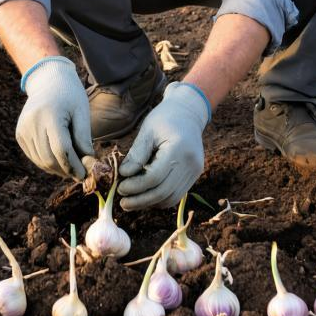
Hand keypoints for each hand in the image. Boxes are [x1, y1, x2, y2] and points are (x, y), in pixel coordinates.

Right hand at [15, 57, 92, 178]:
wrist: (48, 81)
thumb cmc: (70, 95)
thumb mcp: (82, 112)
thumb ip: (84, 137)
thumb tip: (88, 164)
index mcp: (50, 115)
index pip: (61, 149)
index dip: (74, 165)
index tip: (84, 174)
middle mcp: (32, 122)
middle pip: (49, 158)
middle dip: (66, 170)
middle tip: (79, 174)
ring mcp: (23, 129)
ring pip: (41, 161)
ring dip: (57, 169)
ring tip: (71, 167)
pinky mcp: (19, 134)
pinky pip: (34, 156)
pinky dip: (47, 162)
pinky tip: (58, 159)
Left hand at [117, 82, 210, 209]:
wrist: (188, 113)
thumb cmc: (164, 118)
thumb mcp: (147, 131)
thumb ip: (136, 154)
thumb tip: (124, 175)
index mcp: (179, 148)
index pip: (154, 177)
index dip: (135, 186)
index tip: (120, 188)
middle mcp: (191, 163)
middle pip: (163, 192)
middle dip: (140, 200)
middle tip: (123, 202)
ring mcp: (195, 171)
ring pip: (170, 198)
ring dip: (150, 202)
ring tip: (132, 200)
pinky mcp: (195, 175)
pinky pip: (176, 194)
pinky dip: (160, 198)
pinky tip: (146, 194)